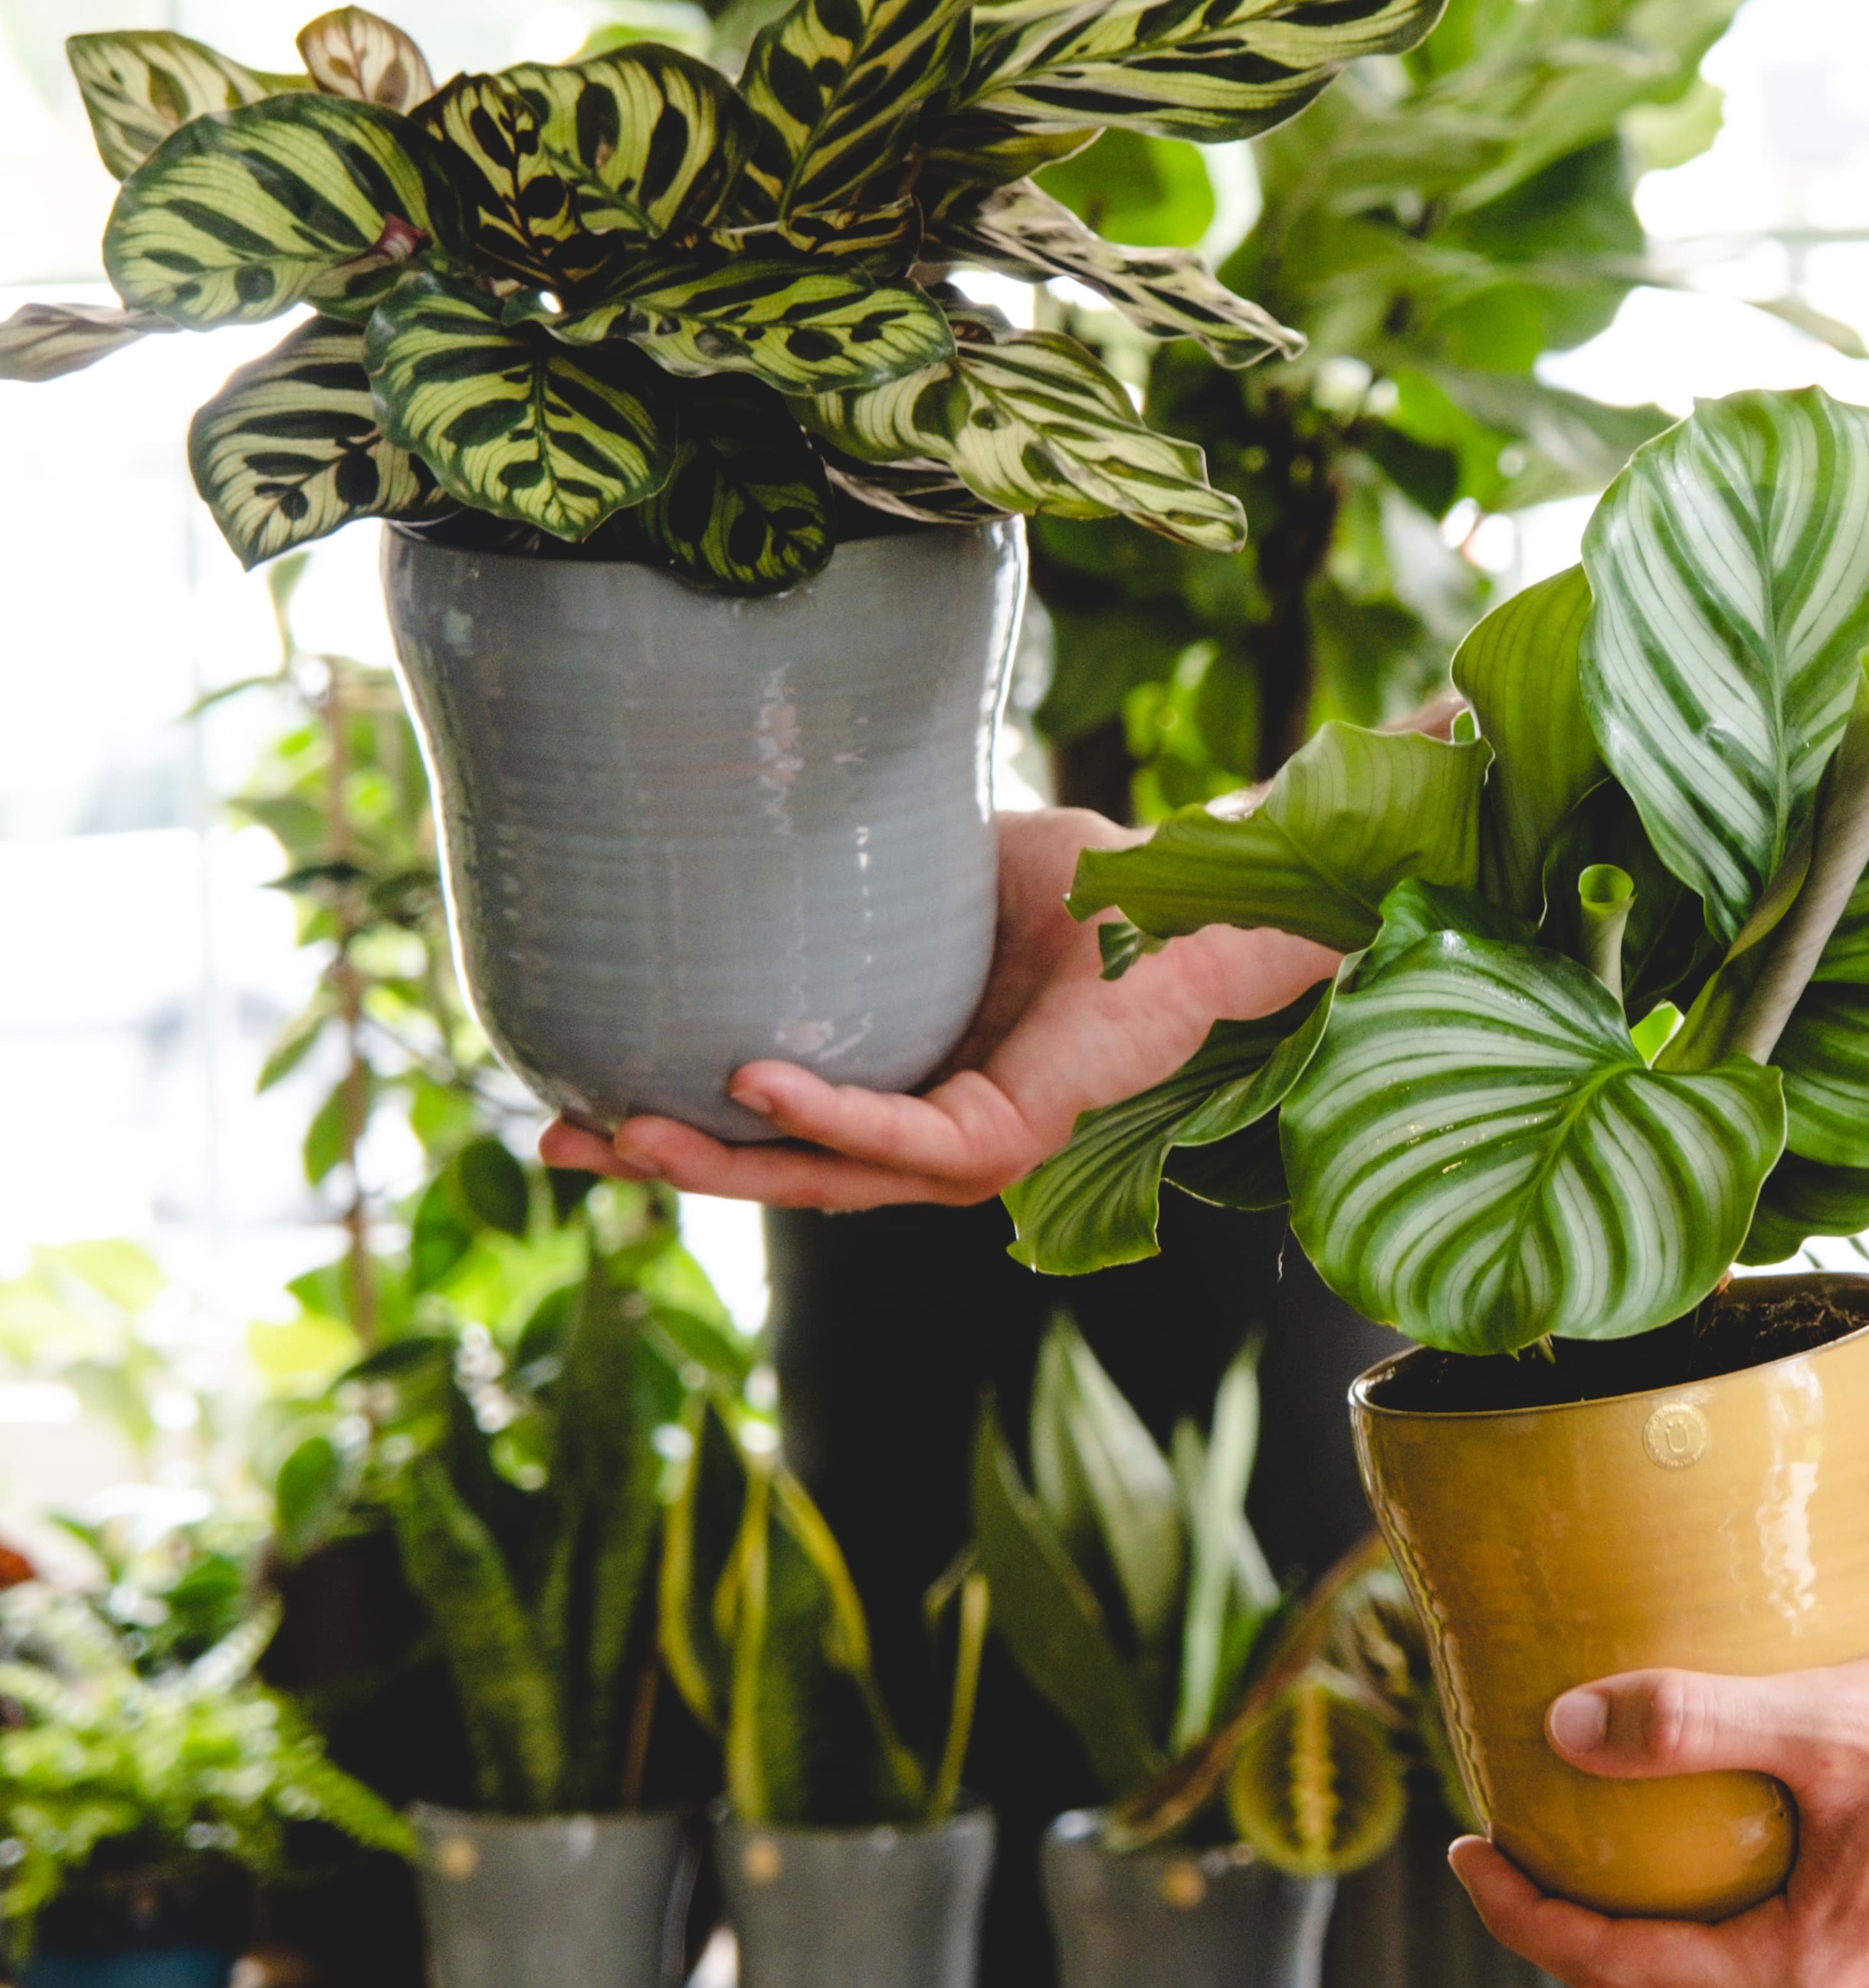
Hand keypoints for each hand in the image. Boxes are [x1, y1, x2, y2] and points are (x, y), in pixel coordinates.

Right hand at [539, 805, 1337, 1211]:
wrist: (1190, 903)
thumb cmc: (1093, 892)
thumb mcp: (952, 875)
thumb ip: (872, 874)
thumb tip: (770, 809)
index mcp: (914, 1086)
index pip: (782, 1127)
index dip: (685, 1123)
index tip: (583, 1096)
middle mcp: (935, 1136)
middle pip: (778, 1171)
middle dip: (665, 1165)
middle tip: (559, 1142)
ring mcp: (971, 1149)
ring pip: (822, 1177)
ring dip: (719, 1162)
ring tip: (622, 1134)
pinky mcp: (1009, 1135)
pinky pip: (899, 1138)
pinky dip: (823, 1114)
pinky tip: (750, 1084)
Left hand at [1449, 1633, 1868, 1987]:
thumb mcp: (1826, 1718)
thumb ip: (1692, 1724)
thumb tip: (1564, 1730)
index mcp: (1810, 1971)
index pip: (1618, 1967)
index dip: (1524, 1914)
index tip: (1464, 1851)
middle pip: (1669, 1972)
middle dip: (1579, 1910)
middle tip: (1512, 1834)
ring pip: (1738, 1949)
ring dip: (1663, 1895)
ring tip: (1603, 1819)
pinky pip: (1798, 1921)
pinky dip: (1737, 1879)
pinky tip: (1726, 1809)